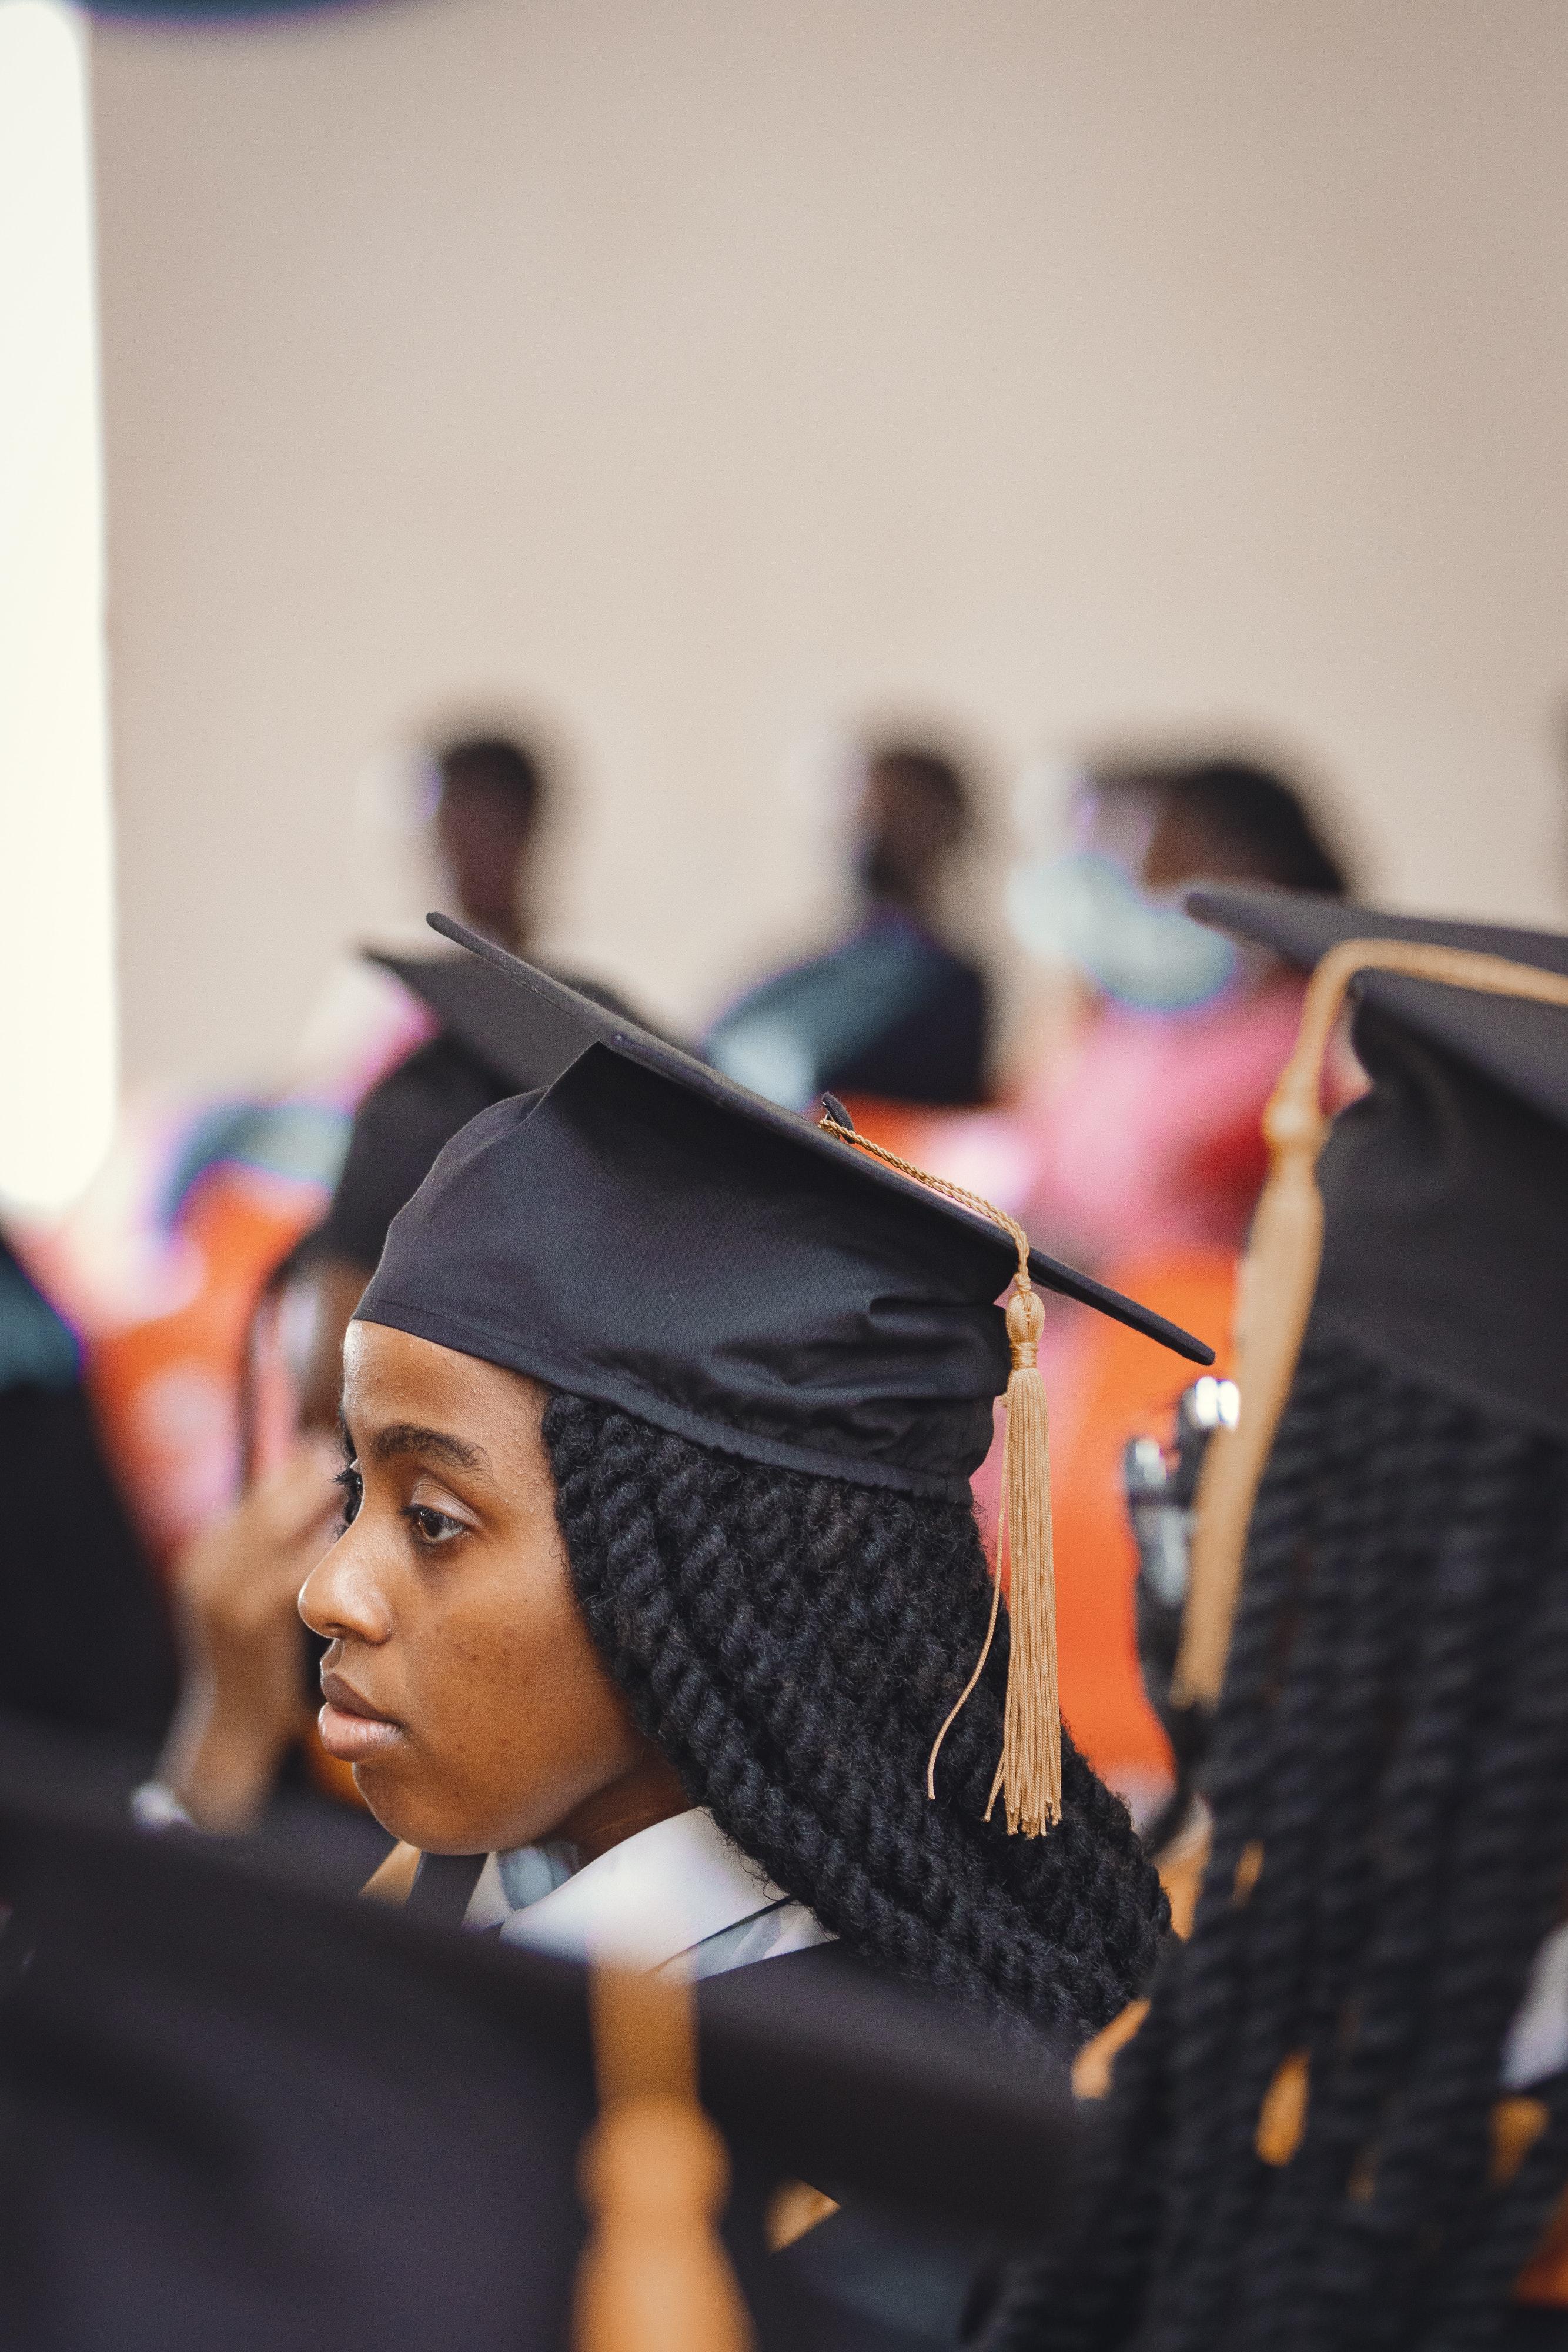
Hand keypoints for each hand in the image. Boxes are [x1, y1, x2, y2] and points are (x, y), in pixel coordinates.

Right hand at [157, 1437, 341, 1832]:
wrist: (233, 1727)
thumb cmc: (258, 1655)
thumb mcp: (249, 1593)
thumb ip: (270, 1547)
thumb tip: (319, 1483)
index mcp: (204, 1551)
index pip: (256, 1485)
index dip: (302, 1463)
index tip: (343, 1451)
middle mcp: (205, 1565)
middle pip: (268, 1496)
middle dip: (317, 1475)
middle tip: (366, 1464)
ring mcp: (221, 1593)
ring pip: (280, 1523)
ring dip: (326, 1504)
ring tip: (369, 1492)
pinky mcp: (250, 1620)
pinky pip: (296, 1564)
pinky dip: (327, 1545)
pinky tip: (360, 1540)